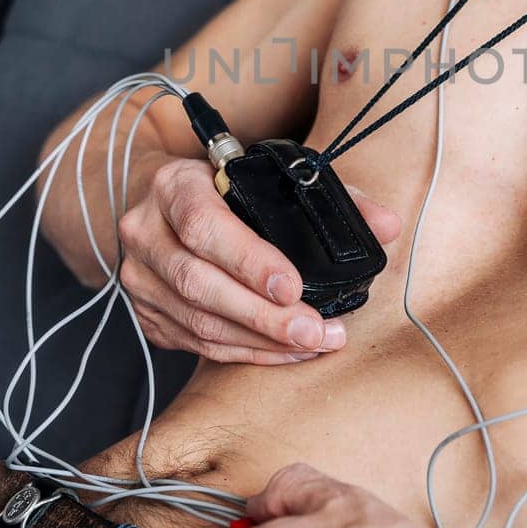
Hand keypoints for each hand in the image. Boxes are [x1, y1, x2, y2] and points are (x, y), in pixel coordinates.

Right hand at [116, 158, 400, 363]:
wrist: (160, 200)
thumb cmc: (226, 186)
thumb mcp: (267, 174)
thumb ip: (331, 196)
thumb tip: (386, 225)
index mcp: (174, 185)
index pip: (203, 223)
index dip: (248, 259)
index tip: (292, 287)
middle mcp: (145, 231)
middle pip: (200, 282)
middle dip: (264, 315)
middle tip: (316, 331)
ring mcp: (140, 278)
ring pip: (198, 321)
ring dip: (260, 341)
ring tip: (313, 344)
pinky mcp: (147, 315)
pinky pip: (197, 344)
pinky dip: (244, 353)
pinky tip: (285, 353)